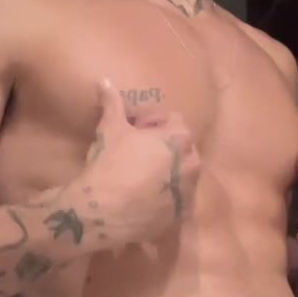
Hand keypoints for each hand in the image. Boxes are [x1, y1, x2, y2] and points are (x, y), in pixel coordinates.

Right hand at [32, 79, 200, 251]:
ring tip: (140, 178)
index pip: (173, 121)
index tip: (133, 131)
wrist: (104, 212)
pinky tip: (145, 199)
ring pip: (182, 175)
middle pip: (181, 148)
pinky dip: (167, 198)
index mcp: (181, 138)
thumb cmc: (110, 164)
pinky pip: (178, 201)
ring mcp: (189, 192)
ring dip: (168, 172)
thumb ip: (112, 103)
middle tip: (137, 153)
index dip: (152, 123)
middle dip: (163, 148)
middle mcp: (193, 164)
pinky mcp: (182, 216)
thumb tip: (104, 81)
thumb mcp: (110, 130)